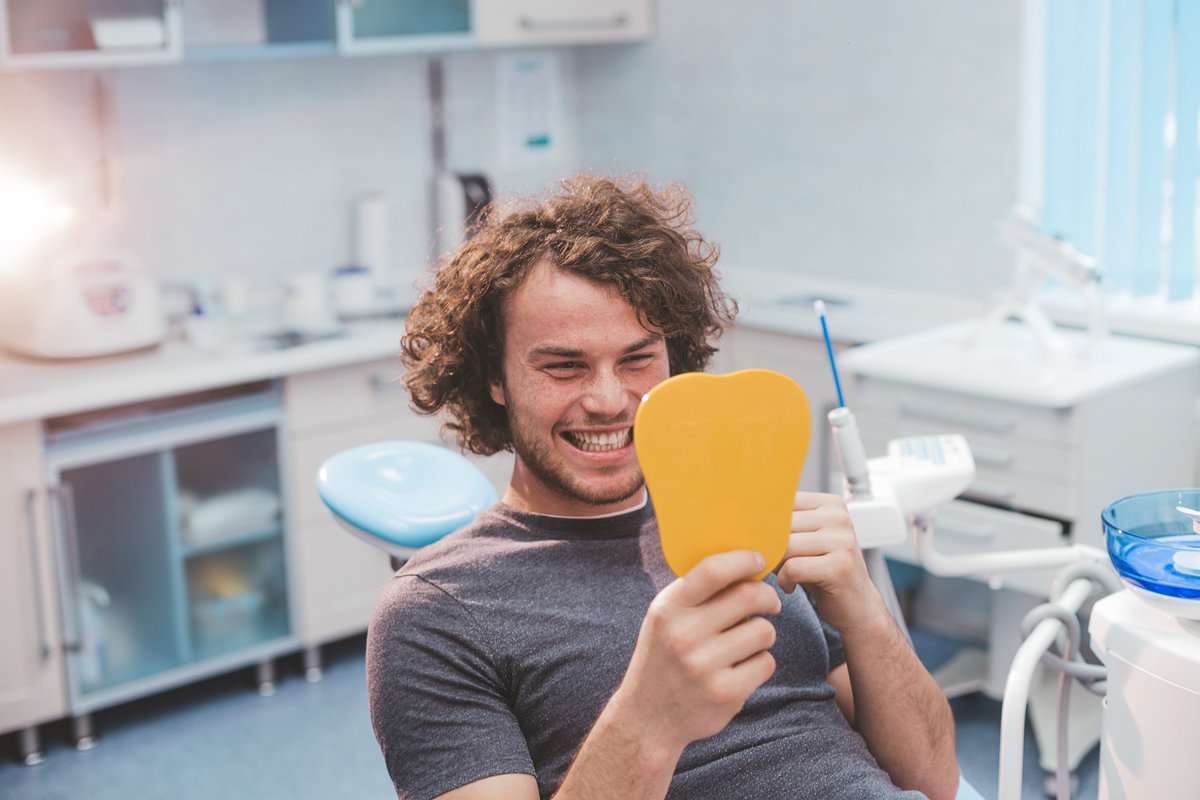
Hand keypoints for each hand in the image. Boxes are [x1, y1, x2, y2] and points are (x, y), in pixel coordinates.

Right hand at [613, 550, 780, 753]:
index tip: (758, 560)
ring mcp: (705, 666)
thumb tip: (743, 563)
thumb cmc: (663, 657)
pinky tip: (742, 668)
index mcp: (668, 609)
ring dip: (763, 633)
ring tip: (747, 642)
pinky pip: (766, 662)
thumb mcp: (664, 618)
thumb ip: (696, 592)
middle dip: (767, 596)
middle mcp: (684, 635)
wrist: (647, 718)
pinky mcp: (726, 692)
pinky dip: (760, 662)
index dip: (743, 559)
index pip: (713, 570)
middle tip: (770, 603)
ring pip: (763, 631)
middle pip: (748, 596)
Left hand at [774, 492, 887, 633]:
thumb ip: (785, 524)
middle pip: (782, 524)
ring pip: (786, 546)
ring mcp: (843, 540)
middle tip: (770, 562)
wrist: (857, 605)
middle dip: (769, 546)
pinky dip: (785, 580)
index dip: (766, 524)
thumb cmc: (824, 571)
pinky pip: (793, 568)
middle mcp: (838, 517)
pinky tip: (791, 585)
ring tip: (783, 574)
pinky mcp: (840, 566)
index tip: (763, 541)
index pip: (783, 502)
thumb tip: (743, 519)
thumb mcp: (806, 540)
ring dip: (776, 565)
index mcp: (830, 504)